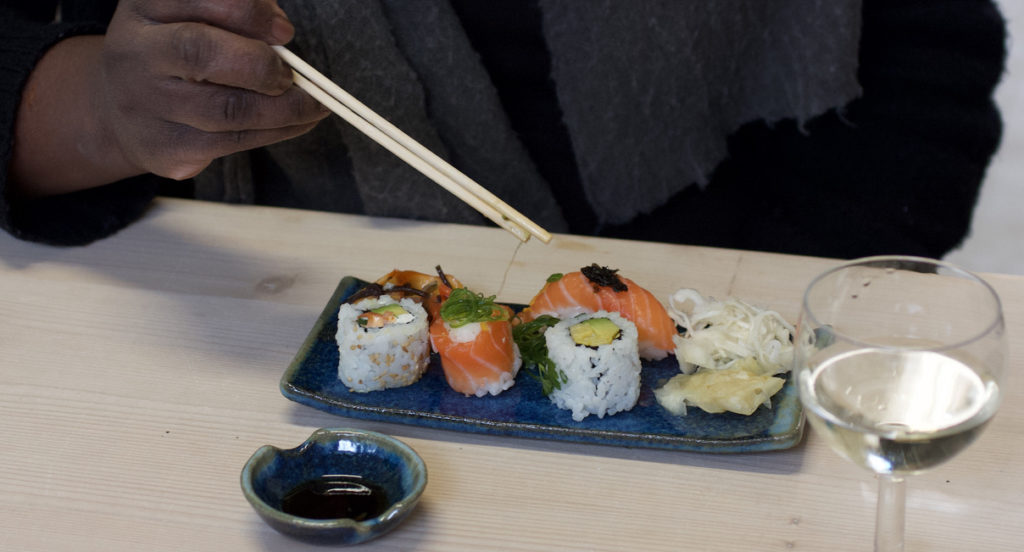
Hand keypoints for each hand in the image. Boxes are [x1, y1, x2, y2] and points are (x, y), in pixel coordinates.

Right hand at [98, 0, 328, 179]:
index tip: (284, 32)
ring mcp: (145, 106)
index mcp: (145, 9)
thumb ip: (232, 12)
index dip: (249, 14)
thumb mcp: (190, 15)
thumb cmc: (173, 51)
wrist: (118, 111)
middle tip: (293, 76)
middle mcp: (136, 54)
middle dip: (263, 65)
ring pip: (228, 111)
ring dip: (285, 109)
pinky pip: (232, 144)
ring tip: (313, 105)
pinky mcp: (164, 150)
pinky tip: (296, 123)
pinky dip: (276, 132)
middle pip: (202, 53)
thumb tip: (280, 33)